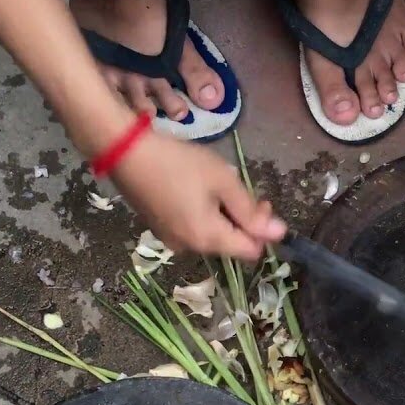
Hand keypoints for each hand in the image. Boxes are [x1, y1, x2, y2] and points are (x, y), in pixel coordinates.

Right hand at [111, 134, 285, 259]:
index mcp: (209, 239)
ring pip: (212, 234)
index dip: (263, 230)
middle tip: (238, 185)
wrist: (125, 152)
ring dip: (222, 214)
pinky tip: (194, 188)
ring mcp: (172, 239)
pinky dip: (201, 213)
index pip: (251, 251)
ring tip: (214, 183)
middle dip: (242, 219)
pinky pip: (192, 227)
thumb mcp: (222, 181)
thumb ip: (251, 210)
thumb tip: (280, 234)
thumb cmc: (178, 163)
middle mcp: (190, 248)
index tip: (260, 201)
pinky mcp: (160, 228)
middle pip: (231, 243)